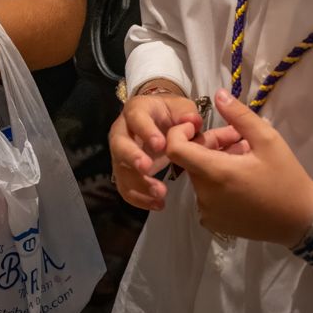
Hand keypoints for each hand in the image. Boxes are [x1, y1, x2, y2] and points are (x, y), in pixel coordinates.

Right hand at [109, 88, 201, 210]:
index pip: (136, 118)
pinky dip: (140, 199)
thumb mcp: (181, 108)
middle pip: (120, 145)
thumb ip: (187, 114)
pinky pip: (126, 188)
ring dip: (138, 184)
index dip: (146, 131)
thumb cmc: (169, 114)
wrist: (159, 122)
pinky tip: (158, 204)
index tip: (160, 145)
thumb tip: (192, 122)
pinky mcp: (124, 171)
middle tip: (147, 168)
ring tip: (160, 194)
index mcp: (136, 110)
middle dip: (132, 157)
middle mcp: (122, 131)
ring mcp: (121, 153)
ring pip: (122, 170)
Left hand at [163, 90, 312, 244]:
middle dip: (210, 144)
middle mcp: (205, 195)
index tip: (199, 126)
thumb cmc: (286, 178)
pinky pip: (207, 194)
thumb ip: (240, 115)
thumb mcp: (268, 140)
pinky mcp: (215, 223)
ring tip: (246, 157)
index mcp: (215, 173)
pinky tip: (242, 178)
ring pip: (201, 176)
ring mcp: (208, 211)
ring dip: (216, 162)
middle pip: (192, 160)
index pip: (175, 148)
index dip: (180, 132)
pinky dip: (218, 182)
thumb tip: (218, 94)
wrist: (302, 221)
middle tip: (239, 139)